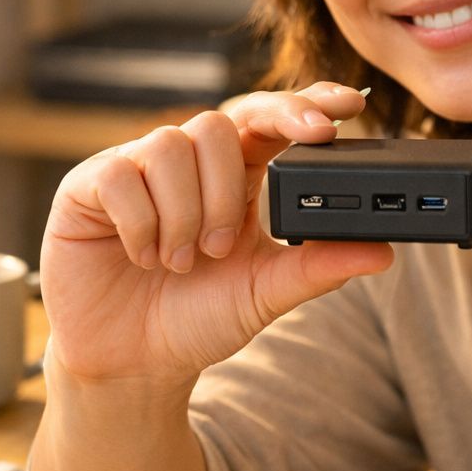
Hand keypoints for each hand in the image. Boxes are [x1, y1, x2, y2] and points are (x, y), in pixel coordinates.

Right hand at [40, 82, 394, 391]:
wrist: (132, 366)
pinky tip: (143, 258)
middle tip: (223, 247)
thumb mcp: (266, 293)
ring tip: (181, 262)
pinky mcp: (89, 186)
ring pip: (171, 144)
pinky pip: (121, 173)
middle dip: (227, 190)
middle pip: (218, 123)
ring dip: (185, 214)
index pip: (270, 118)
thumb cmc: (196, 320)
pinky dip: (141, 224)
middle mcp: (188, 162)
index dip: (303, 103)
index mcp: (236, 176)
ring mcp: (137, 169)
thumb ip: (318, 266)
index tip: (347, 107)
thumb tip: (382, 249)